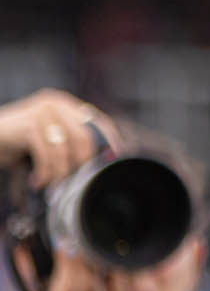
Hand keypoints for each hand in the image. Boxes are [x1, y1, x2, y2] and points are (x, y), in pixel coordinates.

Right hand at [0, 90, 114, 188]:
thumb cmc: (18, 143)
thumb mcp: (48, 140)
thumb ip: (68, 142)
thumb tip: (96, 163)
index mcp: (67, 105)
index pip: (98, 122)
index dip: (109, 143)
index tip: (111, 163)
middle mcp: (58, 104)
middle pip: (85, 136)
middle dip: (82, 163)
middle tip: (74, 182)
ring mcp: (44, 111)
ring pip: (65, 147)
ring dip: (60, 172)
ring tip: (53, 186)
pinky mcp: (30, 124)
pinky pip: (47, 152)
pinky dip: (45, 171)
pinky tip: (38, 181)